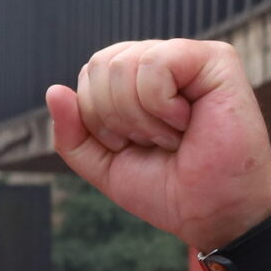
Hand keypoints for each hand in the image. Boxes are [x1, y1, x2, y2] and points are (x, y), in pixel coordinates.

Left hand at [43, 40, 270, 254]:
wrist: (212, 212)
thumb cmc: (167, 188)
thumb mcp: (103, 164)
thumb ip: (72, 133)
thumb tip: (53, 89)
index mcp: (136, 82)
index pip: (90, 73)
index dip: (96, 117)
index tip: (130, 145)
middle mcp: (162, 63)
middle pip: (101, 64)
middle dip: (114, 117)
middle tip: (153, 141)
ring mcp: (190, 58)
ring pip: (124, 64)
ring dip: (140, 117)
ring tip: (173, 135)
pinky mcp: (217, 59)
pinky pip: (156, 63)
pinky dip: (160, 104)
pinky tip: (187, 122)